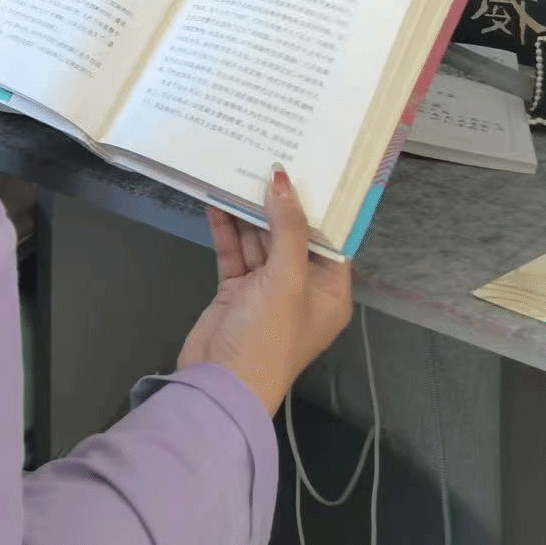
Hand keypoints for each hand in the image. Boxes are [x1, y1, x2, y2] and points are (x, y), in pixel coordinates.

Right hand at [177, 168, 353, 416]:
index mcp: (329, 292)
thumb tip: (282, 180)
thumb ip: (287, 228)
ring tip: (238, 169)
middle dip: (278, 203)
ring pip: (260, 240)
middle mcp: (301, 288)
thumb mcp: (286, 281)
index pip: (328, 240)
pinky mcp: (235, 290)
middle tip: (266, 158)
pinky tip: (216, 200)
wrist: (220, 386)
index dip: (318, 206)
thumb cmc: (268, 337)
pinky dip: (226, 228)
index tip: (308, 166)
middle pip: (292, 235)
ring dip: (249, 212)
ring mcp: (266, 289)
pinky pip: (234, 251)